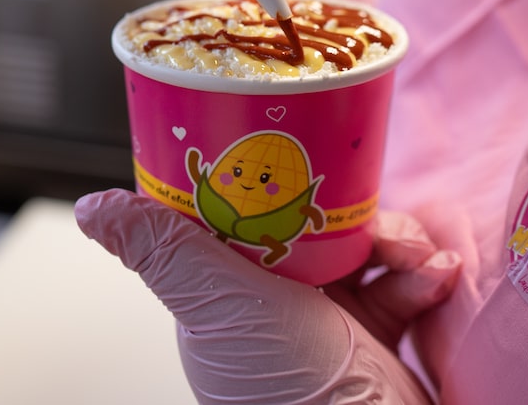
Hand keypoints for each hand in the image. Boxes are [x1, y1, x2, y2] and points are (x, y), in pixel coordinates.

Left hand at [75, 189, 458, 403]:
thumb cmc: (288, 391)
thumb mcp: (220, 306)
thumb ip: (165, 253)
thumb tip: (91, 206)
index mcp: (232, 285)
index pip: (246, 210)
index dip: (272, 177)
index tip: (301, 147)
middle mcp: (276, 296)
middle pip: (314, 218)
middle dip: (356, 211)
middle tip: (380, 220)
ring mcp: (328, 312)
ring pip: (364, 240)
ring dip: (398, 240)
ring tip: (416, 259)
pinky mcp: (376, 328)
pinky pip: (400, 278)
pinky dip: (421, 274)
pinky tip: (436, 279)